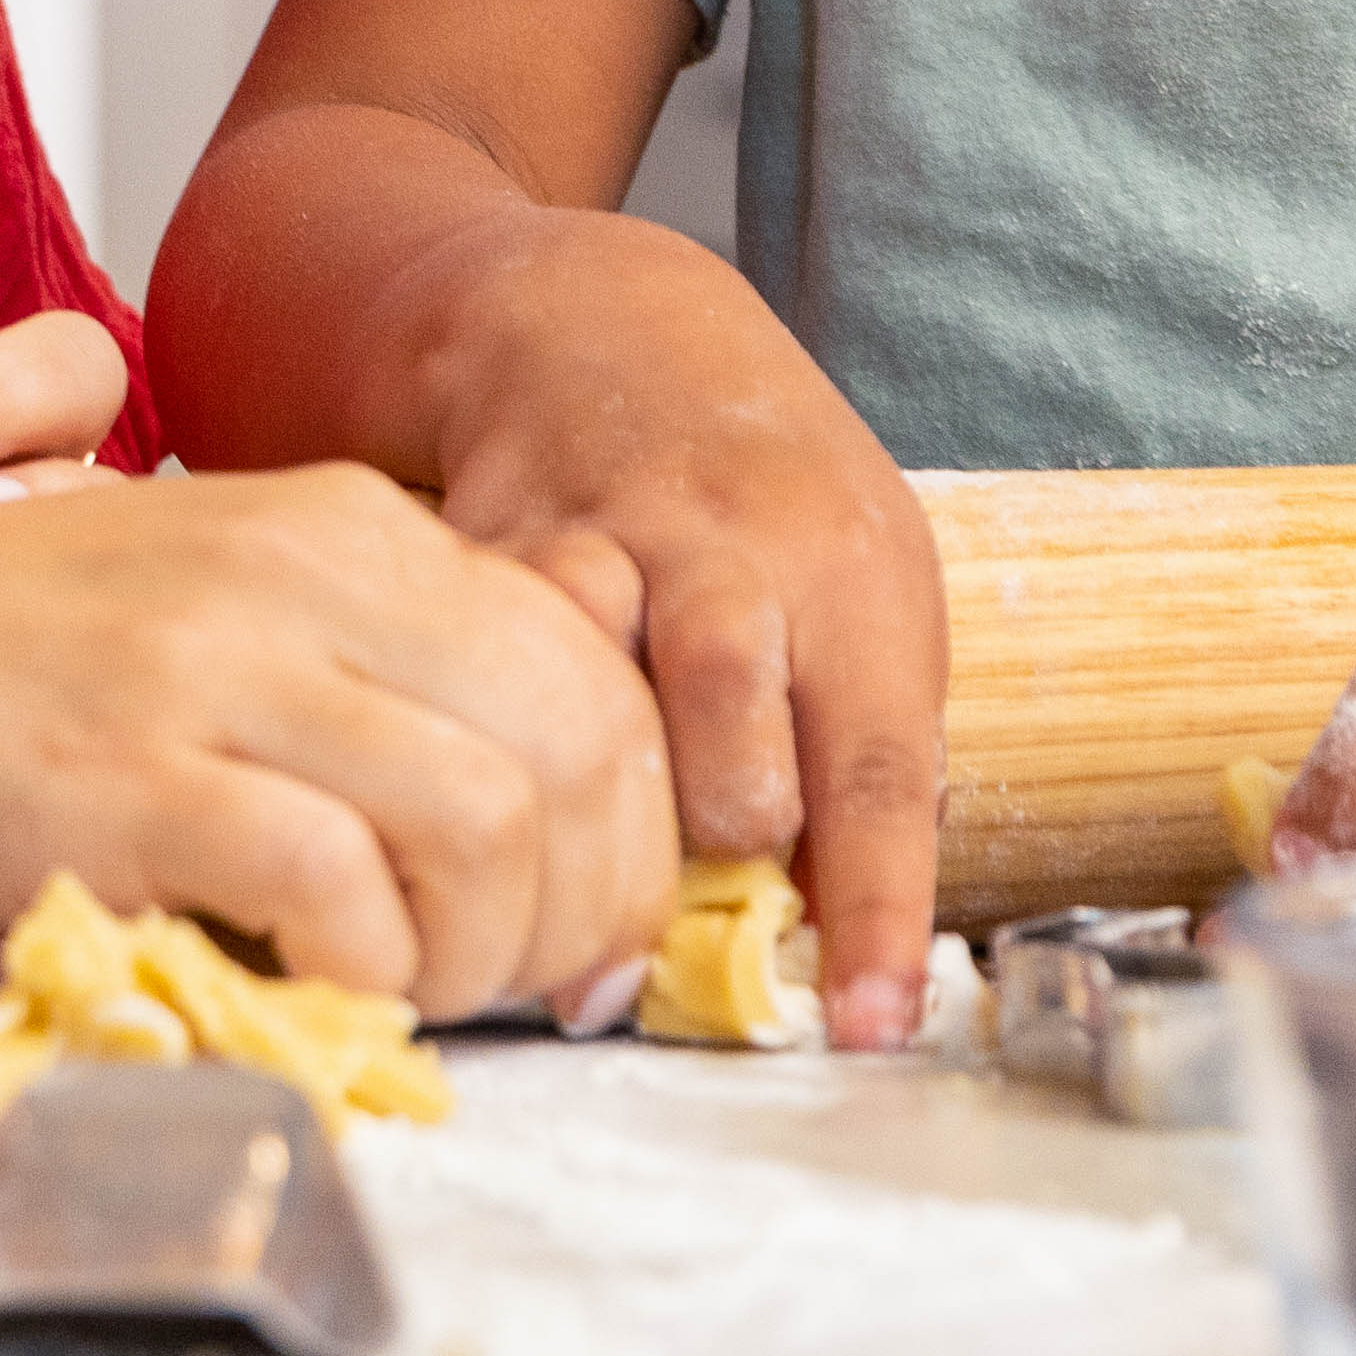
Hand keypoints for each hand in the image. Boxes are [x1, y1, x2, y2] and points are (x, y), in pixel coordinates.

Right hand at [0, 459, 679, 1023]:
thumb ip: (354, 682)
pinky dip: (361, 974)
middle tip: (520, 992)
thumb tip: (516, 831)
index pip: (596, 673)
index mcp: (340, 528)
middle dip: (590, 906)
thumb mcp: (202, 615)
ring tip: (410, 996)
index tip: (578, 930)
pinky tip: (303, 989)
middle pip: (584, 747)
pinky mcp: (125, 778)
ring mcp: (213, 669)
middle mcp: (302, 572)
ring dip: (484, 954)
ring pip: (493, 821)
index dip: (630, 828)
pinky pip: (341, 890)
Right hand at [400, 215, 948, 1040]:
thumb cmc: (763, 493)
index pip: (879, 774)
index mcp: (853, 582)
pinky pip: (476, 661)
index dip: (876, 915)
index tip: (869, 1027)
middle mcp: (736, 553)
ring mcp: (599, 541)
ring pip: (591, 690)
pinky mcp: (483, 543)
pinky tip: (478, 748)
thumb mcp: (858, 587)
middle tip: (698, 874)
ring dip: (592, 784)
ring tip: (589, 820)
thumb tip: (835, 941)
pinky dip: (479, 726)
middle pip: (728, 732)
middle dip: (718, 829)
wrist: (607, 327)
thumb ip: (850, 743)